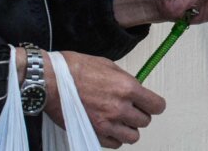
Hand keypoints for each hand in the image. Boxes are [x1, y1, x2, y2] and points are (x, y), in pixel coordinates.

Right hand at [35, 50, 163, 148]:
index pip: (156, 106)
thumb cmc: (76, 68)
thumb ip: (125, 81)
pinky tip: (108, 128)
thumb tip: (135, 90)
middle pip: (145, 122)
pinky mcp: (93, 133)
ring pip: (132, 137)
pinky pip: (114, 144)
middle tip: (130, 109)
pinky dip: (114, 138)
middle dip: (140, 115)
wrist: (51, 79)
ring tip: (120, 120)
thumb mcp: (109, 66)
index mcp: (127, 88)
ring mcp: (106, 123)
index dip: (155, 105)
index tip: (151, 104)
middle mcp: (119, 108)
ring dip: (128, 129)